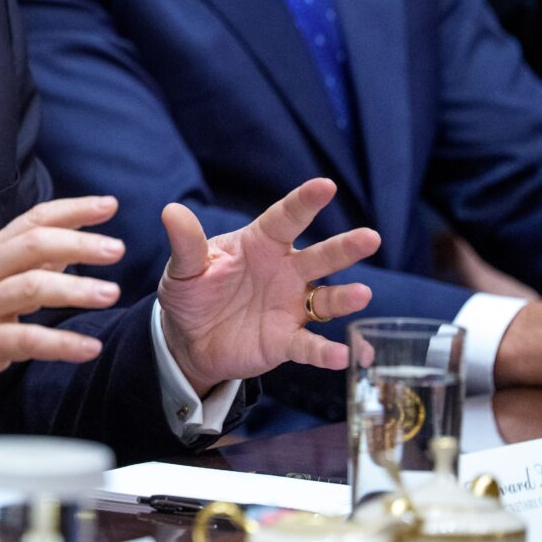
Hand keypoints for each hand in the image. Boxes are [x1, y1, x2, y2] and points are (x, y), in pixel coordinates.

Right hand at [0, 196, 125, 417]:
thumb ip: (25, 268)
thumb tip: (68, 251)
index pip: (31, 221)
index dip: (71, 210)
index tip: (108, 205)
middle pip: (33, 245)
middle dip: (79, 243)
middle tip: (117, 248)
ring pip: (31, 288)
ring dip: (76, 290)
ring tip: (112, 294)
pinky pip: (26, 340)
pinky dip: (60, 344)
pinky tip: (88, 350)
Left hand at [156, 178, 379, 395]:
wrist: (189, 339)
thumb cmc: (192, 293)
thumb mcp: (184, 268)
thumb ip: (185, 243)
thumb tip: (171, 211)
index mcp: (260, 244)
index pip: (286, 218)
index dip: (305, 202)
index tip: (326, 185)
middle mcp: (284, 272)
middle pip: (319, 256)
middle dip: (345, 247)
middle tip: (371, 237)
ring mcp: (290, 306)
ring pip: (325, 299)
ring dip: (344, 298)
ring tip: (362, 294)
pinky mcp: (286, 340)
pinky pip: (310, 345)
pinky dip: (325, 351)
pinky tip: (342, 356)